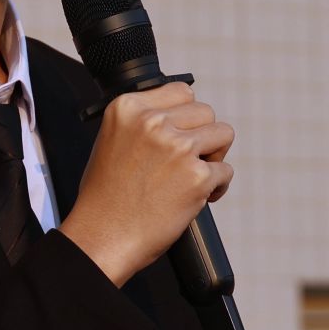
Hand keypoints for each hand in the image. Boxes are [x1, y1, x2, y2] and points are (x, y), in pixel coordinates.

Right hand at [58, 82, 233, 285]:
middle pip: (205, 112)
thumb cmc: (105, 197)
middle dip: (201, 136)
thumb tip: (181, 115)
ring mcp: (176, 148)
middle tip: (187, 161)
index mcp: (127, 108)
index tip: (180, 134)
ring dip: (214, 156)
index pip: (181, 91)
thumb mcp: (112, 140)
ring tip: (194, 176)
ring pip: (223, 134)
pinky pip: (225, 171)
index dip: (185, 116)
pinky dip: (217, 186)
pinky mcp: (196, 177)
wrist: (102, 238)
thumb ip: (142, 122)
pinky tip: (198, 198)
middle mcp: (152, 122)